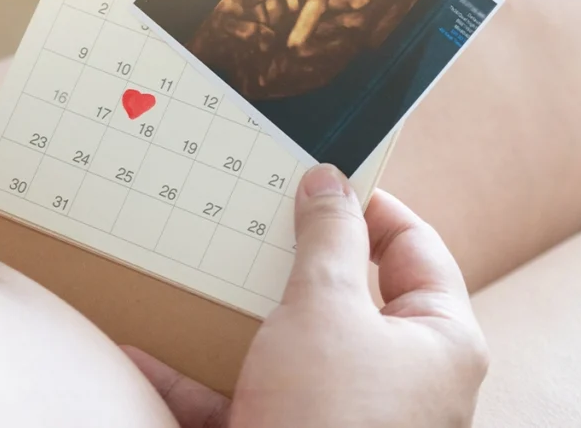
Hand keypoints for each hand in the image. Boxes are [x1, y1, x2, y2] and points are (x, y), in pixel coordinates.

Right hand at [125, 164, 488, 427]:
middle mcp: (394, 375)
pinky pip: (240, 392)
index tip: (318, 176)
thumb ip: (328, 240)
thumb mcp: (328, 309)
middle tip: (252, 213)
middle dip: (287, 257)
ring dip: (232, 315)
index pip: (413, 248)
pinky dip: (193, 377)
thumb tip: (329, 181)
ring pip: (282, 343)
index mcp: (435, 338)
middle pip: (342, 293)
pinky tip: (144, 352)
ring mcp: (336, 408)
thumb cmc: (333, 418)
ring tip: (197, 268)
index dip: (368, 204)